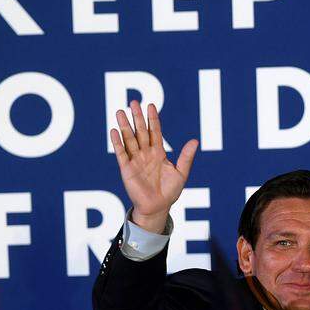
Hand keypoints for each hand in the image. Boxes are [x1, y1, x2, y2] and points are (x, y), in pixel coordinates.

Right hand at [111, 101, 197, 233]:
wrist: (158, 207)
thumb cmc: (170, 192)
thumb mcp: (181, 173)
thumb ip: (186, 157)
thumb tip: (195, 141)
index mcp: (158, 153)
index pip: (155, 131)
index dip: (153, 119)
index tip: (151, 105)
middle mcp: (146, 154)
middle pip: (140, 131)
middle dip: (137, 117)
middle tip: (133, 102)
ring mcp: (135, 160)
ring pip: (129, 139)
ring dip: (124, 126)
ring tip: (120, 111)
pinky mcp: (127, 169)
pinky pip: (121, 153)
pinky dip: (118, 143)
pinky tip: (114, 131)